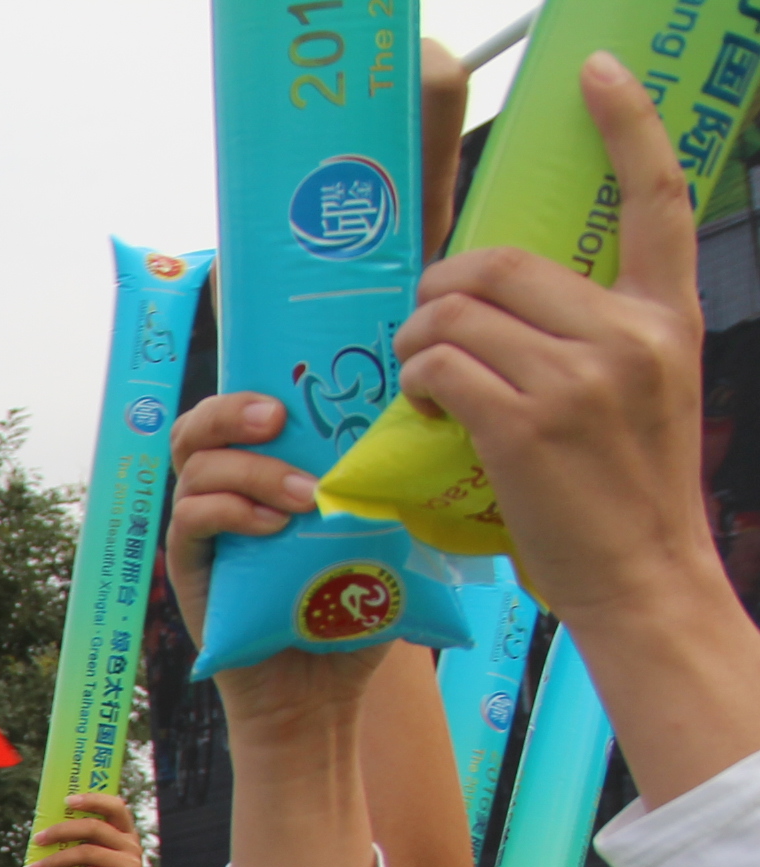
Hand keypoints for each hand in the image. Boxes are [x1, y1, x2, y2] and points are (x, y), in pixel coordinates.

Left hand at [23, 792, 155, 866]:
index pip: (115, 806)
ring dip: (53, 861)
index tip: (66, 800)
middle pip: (93, 827)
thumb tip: (42, 841)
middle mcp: (132, 846)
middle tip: (37, 840)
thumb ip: (83, 849)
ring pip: (86, 852)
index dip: (92, 799)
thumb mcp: (98, 866)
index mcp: (126, 836)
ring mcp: (132, 865)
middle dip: (60, 831)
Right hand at [163, 393, 386, 730]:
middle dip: (234, 410)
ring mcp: (203, 530)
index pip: (243, 409)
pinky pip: (188, 520)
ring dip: (249, 470)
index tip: (301, 388)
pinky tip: (270, 528)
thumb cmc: (352, 613)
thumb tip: (440, 433)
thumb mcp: (381, 538)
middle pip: (198, 424)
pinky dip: (227, 512)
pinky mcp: (190, 568)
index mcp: (265, 473)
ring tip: (303, 497)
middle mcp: (225, 493)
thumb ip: (385, 490)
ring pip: (195, 467)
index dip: (259, 384)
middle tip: (279, 420)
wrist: (318, 691)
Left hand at [399, 54, 710, 631]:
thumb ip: (596, 338)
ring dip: (416, 339)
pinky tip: (422, 410)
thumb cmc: (626, 494)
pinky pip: (438, 365)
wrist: (645, 576)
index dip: (629, 124)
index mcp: (669, 316)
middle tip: (428, 328)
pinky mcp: (526, 423)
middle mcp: (631, 333)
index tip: (599, 74)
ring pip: (456, 313)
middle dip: (442, 288)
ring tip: (421, 377)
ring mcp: (580, 377)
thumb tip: (511, 309)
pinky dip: (413, 381)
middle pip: (502, 262)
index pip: (661, 197)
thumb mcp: (641, 394)